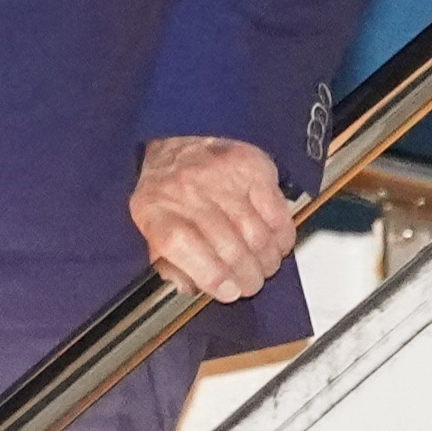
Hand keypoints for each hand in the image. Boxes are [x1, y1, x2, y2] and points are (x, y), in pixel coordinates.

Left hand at [130, 134, 294, 305]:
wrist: (180, 139)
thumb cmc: (166, 190)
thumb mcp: (149, 229)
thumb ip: (167, 264)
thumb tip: (192, 288)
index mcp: (156, 209)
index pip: (182, 245)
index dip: (210, 275)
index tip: (228, 291)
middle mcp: (187, 189)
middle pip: (227, 246)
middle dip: (246, 277)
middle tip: (250, 285)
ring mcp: (221, 176)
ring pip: (256, 234)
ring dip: (266, 262)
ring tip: (263, 268)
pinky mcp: (251, 166)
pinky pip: (277, 213)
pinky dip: (282, 237)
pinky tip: (276, 245)